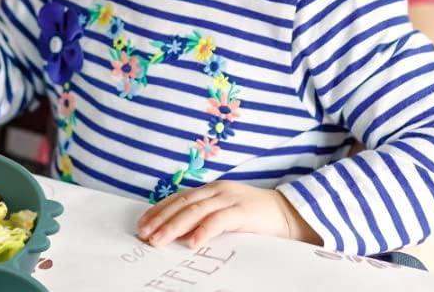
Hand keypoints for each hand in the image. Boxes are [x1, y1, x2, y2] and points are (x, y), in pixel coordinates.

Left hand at [137, 181, 319, 248]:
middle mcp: (217, 191)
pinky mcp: (244, 211)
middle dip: (160, 219)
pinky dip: (203, 231)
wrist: (292, 212)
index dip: (158, 210)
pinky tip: (191, 243)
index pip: (178, 198)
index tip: (142, 225)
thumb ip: (205, 218)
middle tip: (144, 235)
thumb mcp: (226, 214)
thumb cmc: (256, 218)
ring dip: (174, 226)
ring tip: (159, 240)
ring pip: (195, 211)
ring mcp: (230, 199)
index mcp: (211, 190)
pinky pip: (219, 220)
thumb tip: (179, 234)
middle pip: (182, 203)